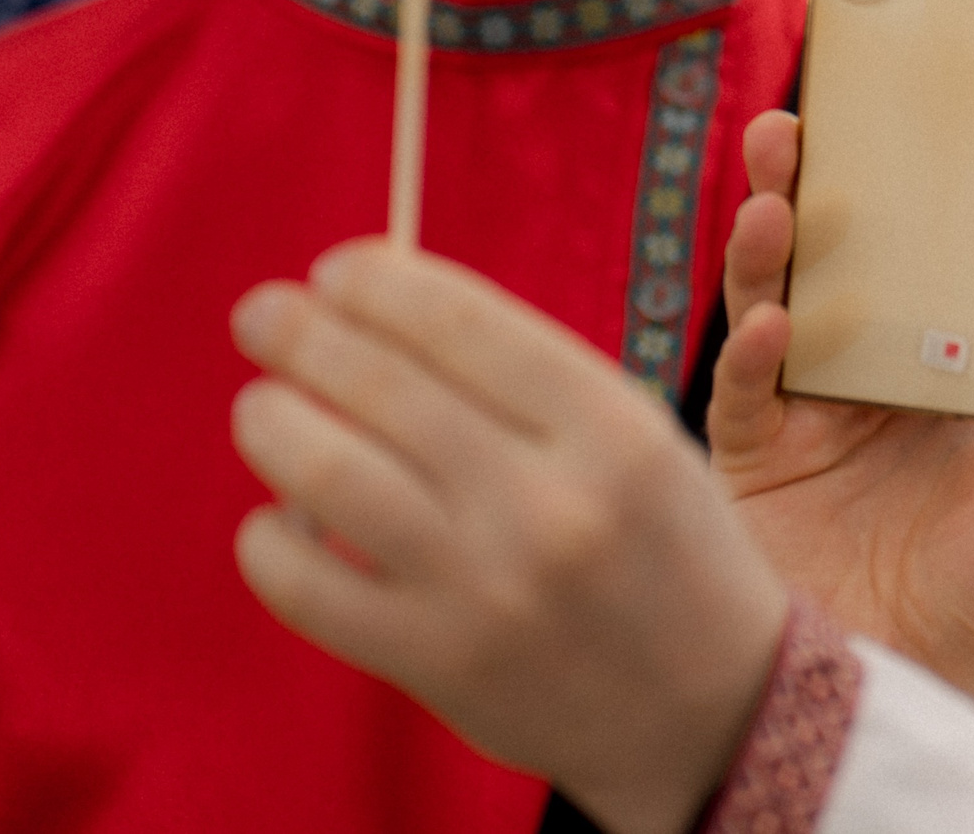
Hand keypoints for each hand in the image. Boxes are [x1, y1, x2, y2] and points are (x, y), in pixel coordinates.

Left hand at [229, 242, 790, 833]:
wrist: (710, 704)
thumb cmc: (667, 547)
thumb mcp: (641, 437)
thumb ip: (530, 380)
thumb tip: (383, 310)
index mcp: (613, 429)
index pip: (463, 323)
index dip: (380, 282)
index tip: (337, 269)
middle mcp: (549, 503)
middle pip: (385, 387)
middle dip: (302, 334)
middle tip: (263, 313)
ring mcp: (485, 588)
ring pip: (329, 474)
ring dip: (271, 422)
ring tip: (262, 406)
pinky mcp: (434, 662)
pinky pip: (305, 586)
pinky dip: (268, 540)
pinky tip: (279, 516)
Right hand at [707, 110, 973, 722]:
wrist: (924, 698)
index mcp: (943, 362)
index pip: (927, 254)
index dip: (911, 188)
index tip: (902, 115)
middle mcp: (865, 371)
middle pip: (831, 257)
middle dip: (809, 184)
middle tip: (797, 121)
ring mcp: (802, 412)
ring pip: (771, 303)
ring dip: (765, 247)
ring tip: (772, 197)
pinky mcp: (753, 465)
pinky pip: (743, 398)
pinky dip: (753, 358)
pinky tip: (774, 327)